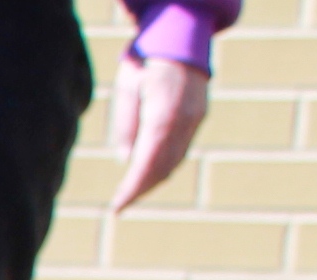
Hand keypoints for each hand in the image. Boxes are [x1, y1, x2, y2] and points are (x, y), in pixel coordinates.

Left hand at [108, 55, 206, 217]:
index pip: (147, 163)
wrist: (181, 36)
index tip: (118, 207)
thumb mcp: (127, 90)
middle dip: (142, 189)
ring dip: (155, 180)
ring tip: (132, 193)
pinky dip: (166, 165)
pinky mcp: (199, 115)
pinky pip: (182, 149)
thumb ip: (127, 126)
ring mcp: (195, 118)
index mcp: (164, 114)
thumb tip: (128, 160)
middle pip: (163, 167)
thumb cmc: (147, 60)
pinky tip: (150, 173)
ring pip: (176, 160)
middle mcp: (185, 120)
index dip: (133, 188)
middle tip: (121, 204)